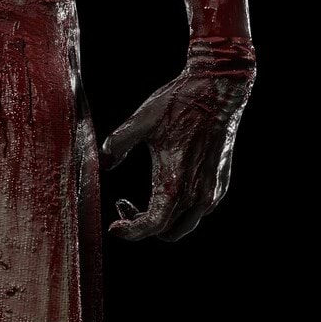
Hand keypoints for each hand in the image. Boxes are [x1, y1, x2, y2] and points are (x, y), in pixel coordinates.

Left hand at [101, 63, 252, 242]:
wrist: (218, 89)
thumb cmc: (179, 104)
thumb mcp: (140, 122)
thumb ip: (115, 146)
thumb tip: (100, 164)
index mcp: (175, 184)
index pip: (151, 226)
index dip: (130, 233)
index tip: (114, 227)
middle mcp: (197, 194)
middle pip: (168, 232)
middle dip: (143, 227)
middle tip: (125, 206)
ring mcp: (212, 190)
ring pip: (186, 224)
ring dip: (164, 221)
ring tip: (145, 200)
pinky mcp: (220, 183)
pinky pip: (199, 211)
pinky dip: (180, 210)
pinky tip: (167, 186)